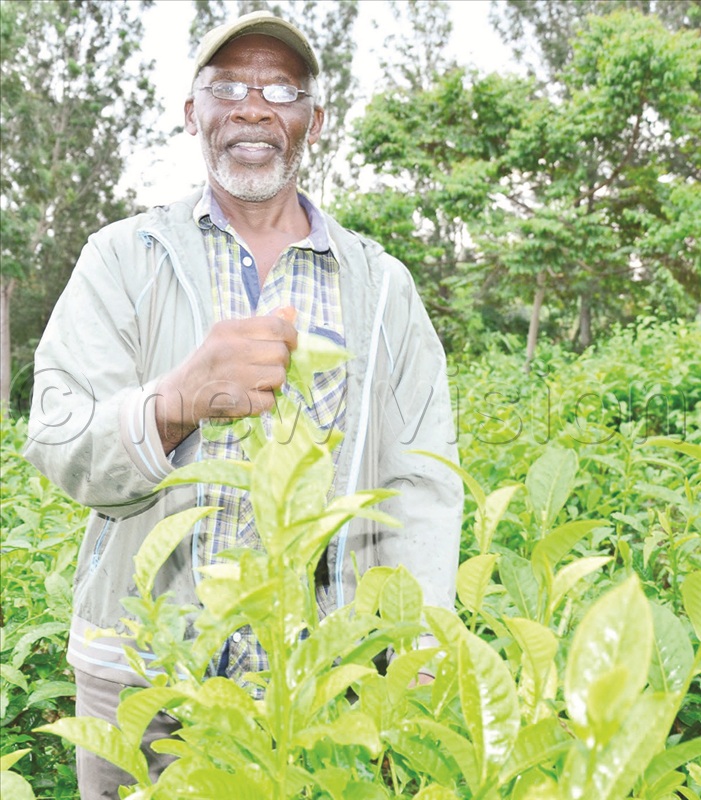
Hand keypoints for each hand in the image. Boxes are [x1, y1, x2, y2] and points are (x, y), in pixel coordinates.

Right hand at [155, 310, 296, 451]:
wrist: (178, 395)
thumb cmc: (208, 363)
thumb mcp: (225, 336)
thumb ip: (257, 326)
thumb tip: (291, 312)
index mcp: (229, 329)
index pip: (276, 326)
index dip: (291, 336)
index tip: (291, 344)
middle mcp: (231, 350)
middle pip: (281, 353)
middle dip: (281, 362)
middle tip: (269, 367)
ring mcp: (234, 376)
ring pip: (279, 377)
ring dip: (273, 383)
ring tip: (257, 382)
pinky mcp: (236, 401)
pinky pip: (269, 400)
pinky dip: (264, 402)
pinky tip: (250, 397)